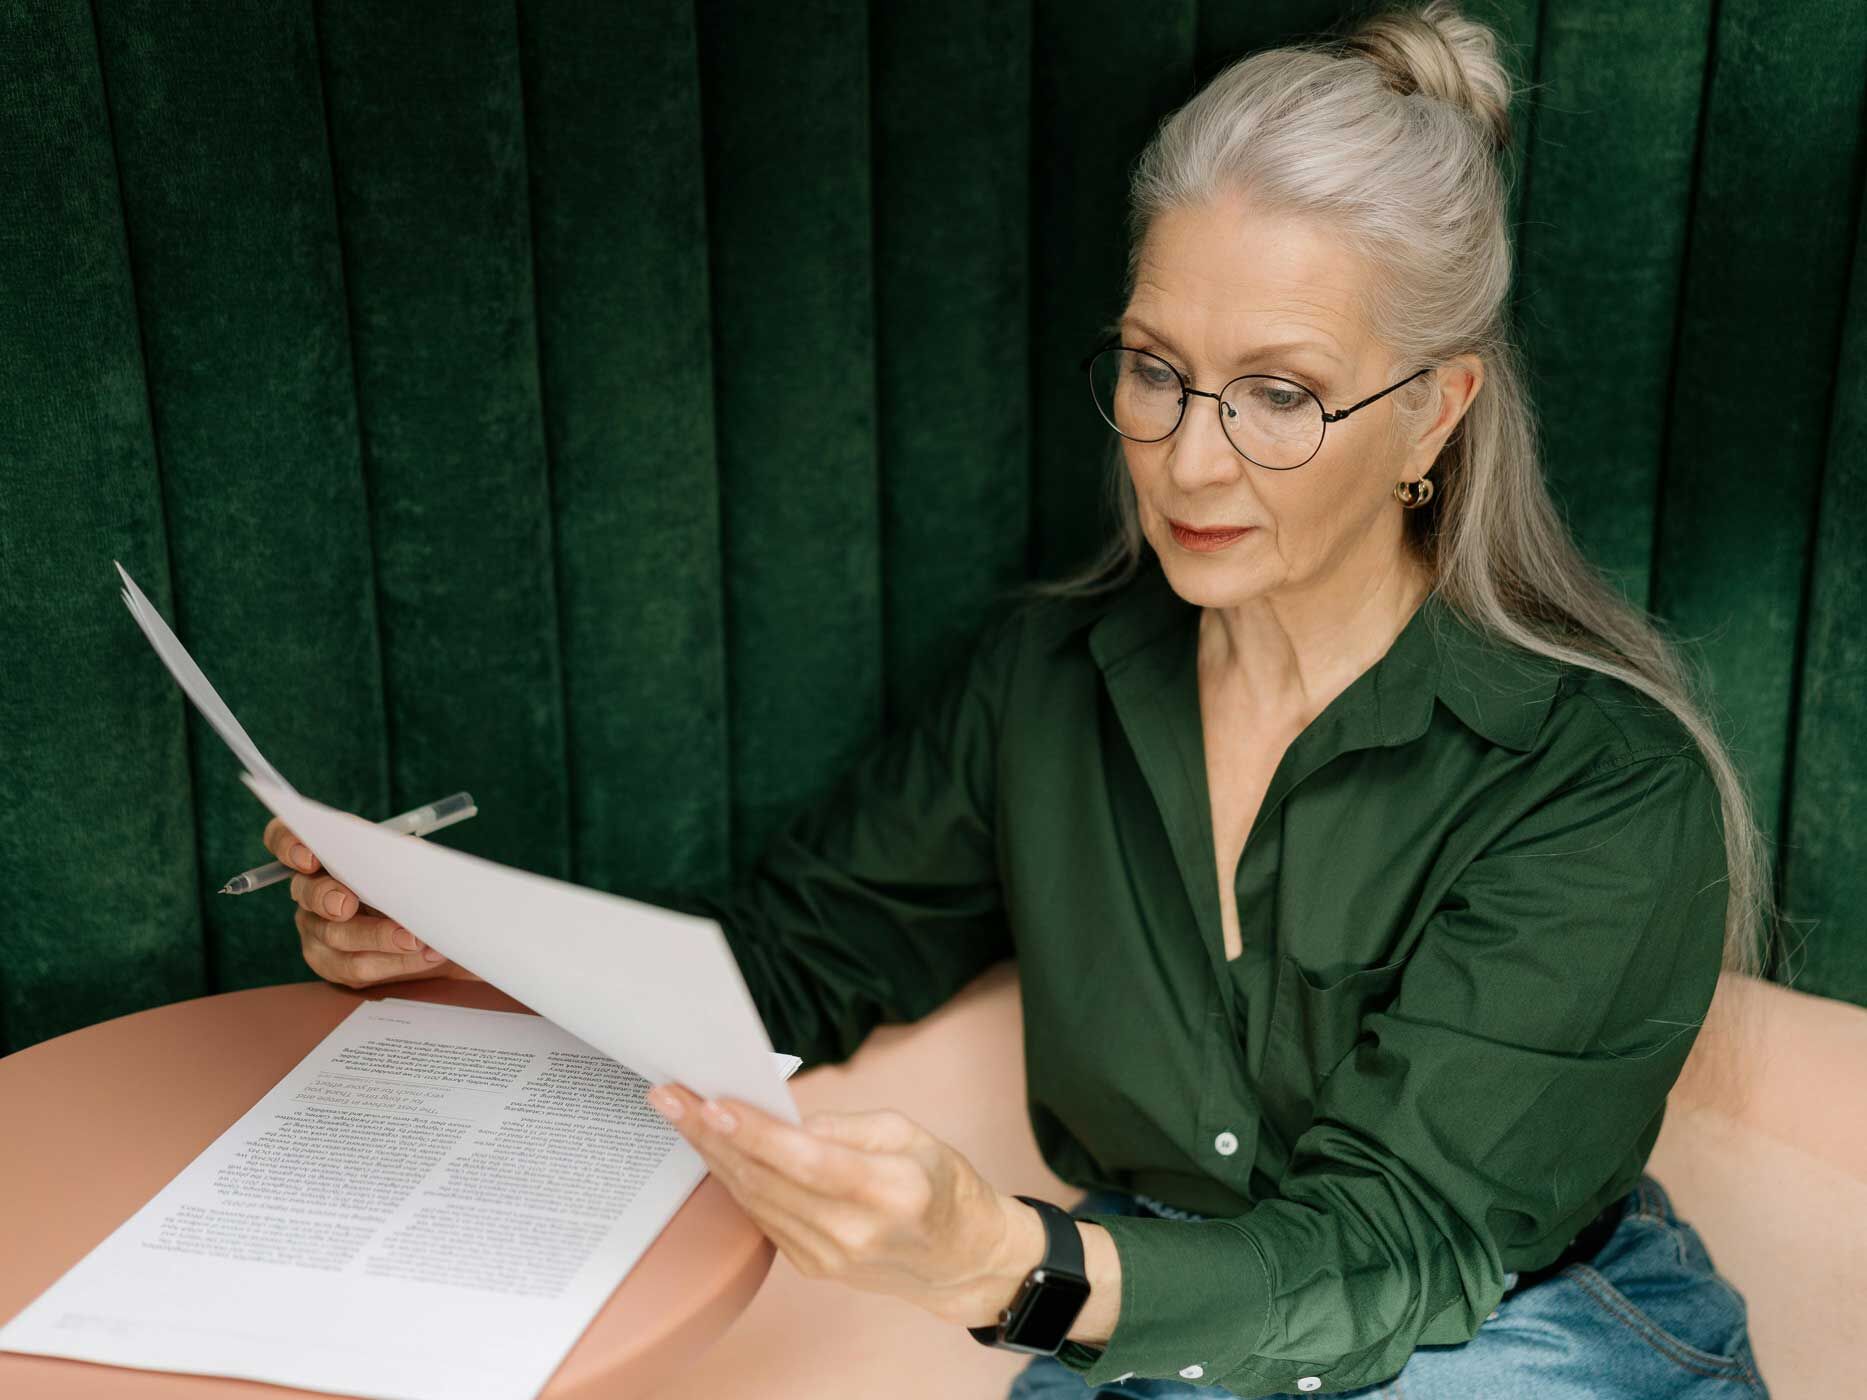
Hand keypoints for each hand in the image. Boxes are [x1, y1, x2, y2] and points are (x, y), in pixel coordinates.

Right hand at [263, 816, 482, 987]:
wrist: (424, 922)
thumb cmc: (408, 879)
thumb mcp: (408, 859)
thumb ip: (401, 852)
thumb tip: (408, 854)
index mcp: (323, 854)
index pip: (284, 838)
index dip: (288, 845)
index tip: (308, 858)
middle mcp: (310, 890)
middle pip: (307, 892)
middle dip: (327, 897)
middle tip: (346, 905)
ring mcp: (316, 929)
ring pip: (336, 936)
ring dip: (378, 937)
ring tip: (415, 939)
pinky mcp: (332, 963)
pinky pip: (356, 967)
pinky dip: (396, 962)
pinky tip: (426, 954)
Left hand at [646, 1084, 1033, 1328]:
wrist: (959, 1258)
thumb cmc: (940, 1183)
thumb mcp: (908, 1133)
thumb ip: (842, 1126)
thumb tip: (780, 1117)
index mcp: (890, 1191)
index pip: (808, 1160)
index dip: (757, 1133)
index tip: (713, 1104)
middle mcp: (854, 1232)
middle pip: (768, 1180)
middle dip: (712, 1135)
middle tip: (670, 1096)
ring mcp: (829, 1257)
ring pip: (755, 1199)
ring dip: (712, 1155)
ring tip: (679, 1113)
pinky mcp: (811, 1266)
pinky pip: (762, 1216)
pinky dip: (734, 1179)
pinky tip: (711, 1148)